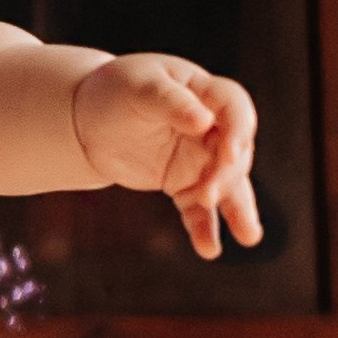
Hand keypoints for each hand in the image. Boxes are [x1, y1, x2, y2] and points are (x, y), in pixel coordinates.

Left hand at [72, 53, 259, 258]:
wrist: (88, 121)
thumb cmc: (115, 92)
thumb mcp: (138, 88)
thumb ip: (170, 102)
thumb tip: (204, 122)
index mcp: (203, 93)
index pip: (234, 109)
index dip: (238, 131)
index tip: (229, 154)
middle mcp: (211, 127)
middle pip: (233, 151)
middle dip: (225, 175)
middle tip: (206, 196)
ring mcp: (200, 157)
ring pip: (227, 185)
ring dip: (238, 210)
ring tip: (249, 237)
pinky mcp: (184, 184)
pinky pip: (199, 209)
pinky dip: (203, 228)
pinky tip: (208, 249)